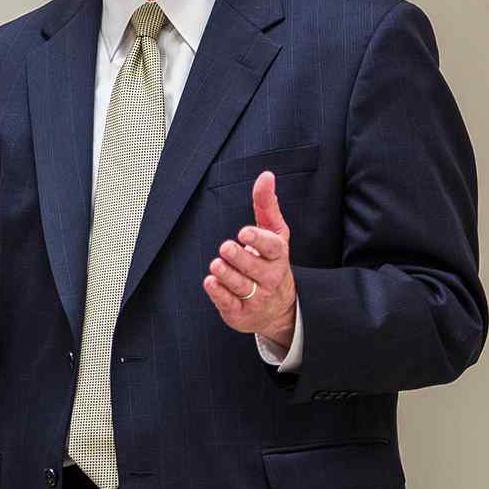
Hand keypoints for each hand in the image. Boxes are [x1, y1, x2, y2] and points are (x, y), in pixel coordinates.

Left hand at [203, 170, 296, 347]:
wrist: (278, 308)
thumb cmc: (270, 261)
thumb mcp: (273, 233)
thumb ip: (266, 204)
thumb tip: (266, 175)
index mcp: (278, 256)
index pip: (272, 248)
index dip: (258, 240)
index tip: (244, 232)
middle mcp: (270, 278)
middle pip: (254, 268)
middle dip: (239, 257)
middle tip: (226, 247)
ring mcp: (256, 297)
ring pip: (240, 285)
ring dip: (226, 274)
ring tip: (216, 264)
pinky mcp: (241, 313)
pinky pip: (229, 304)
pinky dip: (218, 293)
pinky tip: (210, 282)